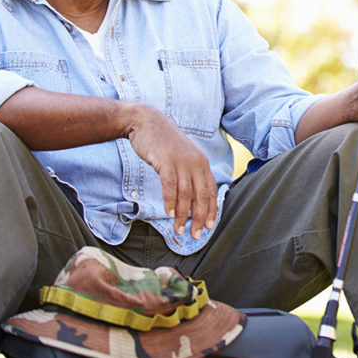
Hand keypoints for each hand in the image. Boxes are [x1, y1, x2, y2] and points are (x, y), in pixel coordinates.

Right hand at [126, 105, 216, 238]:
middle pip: (201, 196)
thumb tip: (193, 199)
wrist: (146, 122)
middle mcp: (196, 162)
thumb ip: (189, 174)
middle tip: (195, 235)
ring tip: (179, 229)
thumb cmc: (163, 144)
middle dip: (199, 218)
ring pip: (186, 194)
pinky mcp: (166, 161)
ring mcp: (181, 161)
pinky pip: (170, 186)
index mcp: (202, 163)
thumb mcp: (182, 158)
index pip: (211, 191)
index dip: (211, 211)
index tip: (208, 227)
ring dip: (183, 215)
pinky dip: (170, 201)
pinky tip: (169, 213)